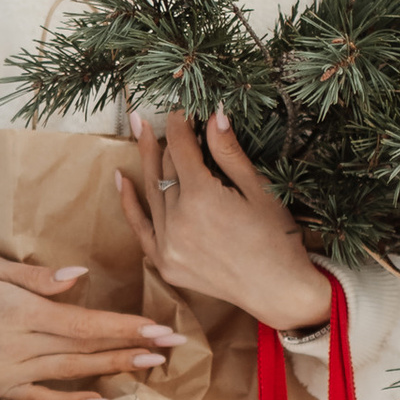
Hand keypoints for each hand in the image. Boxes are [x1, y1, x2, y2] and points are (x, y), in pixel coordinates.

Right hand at [0, 257, 179, 399]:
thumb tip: (80, 278)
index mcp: (19, 312)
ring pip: (71, 373)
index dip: (124, 326)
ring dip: (113, 370)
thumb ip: (36, 278)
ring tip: (151, 367)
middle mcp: (18, 346)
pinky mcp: (0, 389)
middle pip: (85, 348)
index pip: (83, 322)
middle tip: (172, 347)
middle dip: (132, 346)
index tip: (158, 327)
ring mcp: (9, 372)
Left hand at [118, 109, 330, 333]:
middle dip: (169, 140)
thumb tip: (213, 114)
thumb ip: (229, 152)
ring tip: (139, 130)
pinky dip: (129, 202)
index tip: (184, 108)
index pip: (181, 146)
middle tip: (168, 117)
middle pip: (166, 167)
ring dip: (148, 161)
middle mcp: (177, 220)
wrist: (279, 291)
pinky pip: (139, 227)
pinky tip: (121, 177)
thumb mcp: (258, 189)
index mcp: (201, 197)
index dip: (181, 123)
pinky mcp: (165, 263)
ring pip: (152, 191)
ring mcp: (167, 244)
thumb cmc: (277, 237)